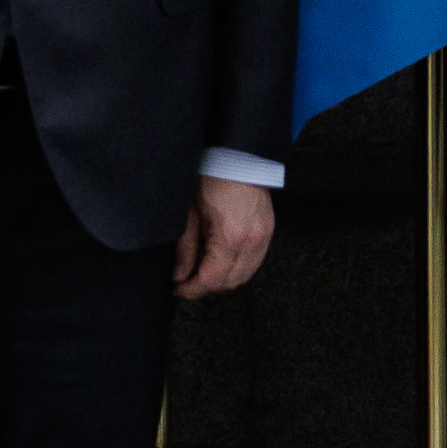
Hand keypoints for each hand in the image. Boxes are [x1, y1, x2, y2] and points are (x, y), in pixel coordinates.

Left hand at [172, 176, 274, 298]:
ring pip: (244, 276)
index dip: (192, 289)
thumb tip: (180, 276)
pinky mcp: (268, 232)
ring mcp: (264, 238)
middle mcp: (252, 242)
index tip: (178, 290)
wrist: (238, 158)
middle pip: (229, 282)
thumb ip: (185, 248)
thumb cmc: (211, 178)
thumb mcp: (189, 213)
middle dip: (205, 287)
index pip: (211, 280)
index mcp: (230, 238)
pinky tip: (221, 263)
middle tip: (185, 283)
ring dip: (222, 280)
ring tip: (201, 274)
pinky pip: (254, 263)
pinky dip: (237, 269)